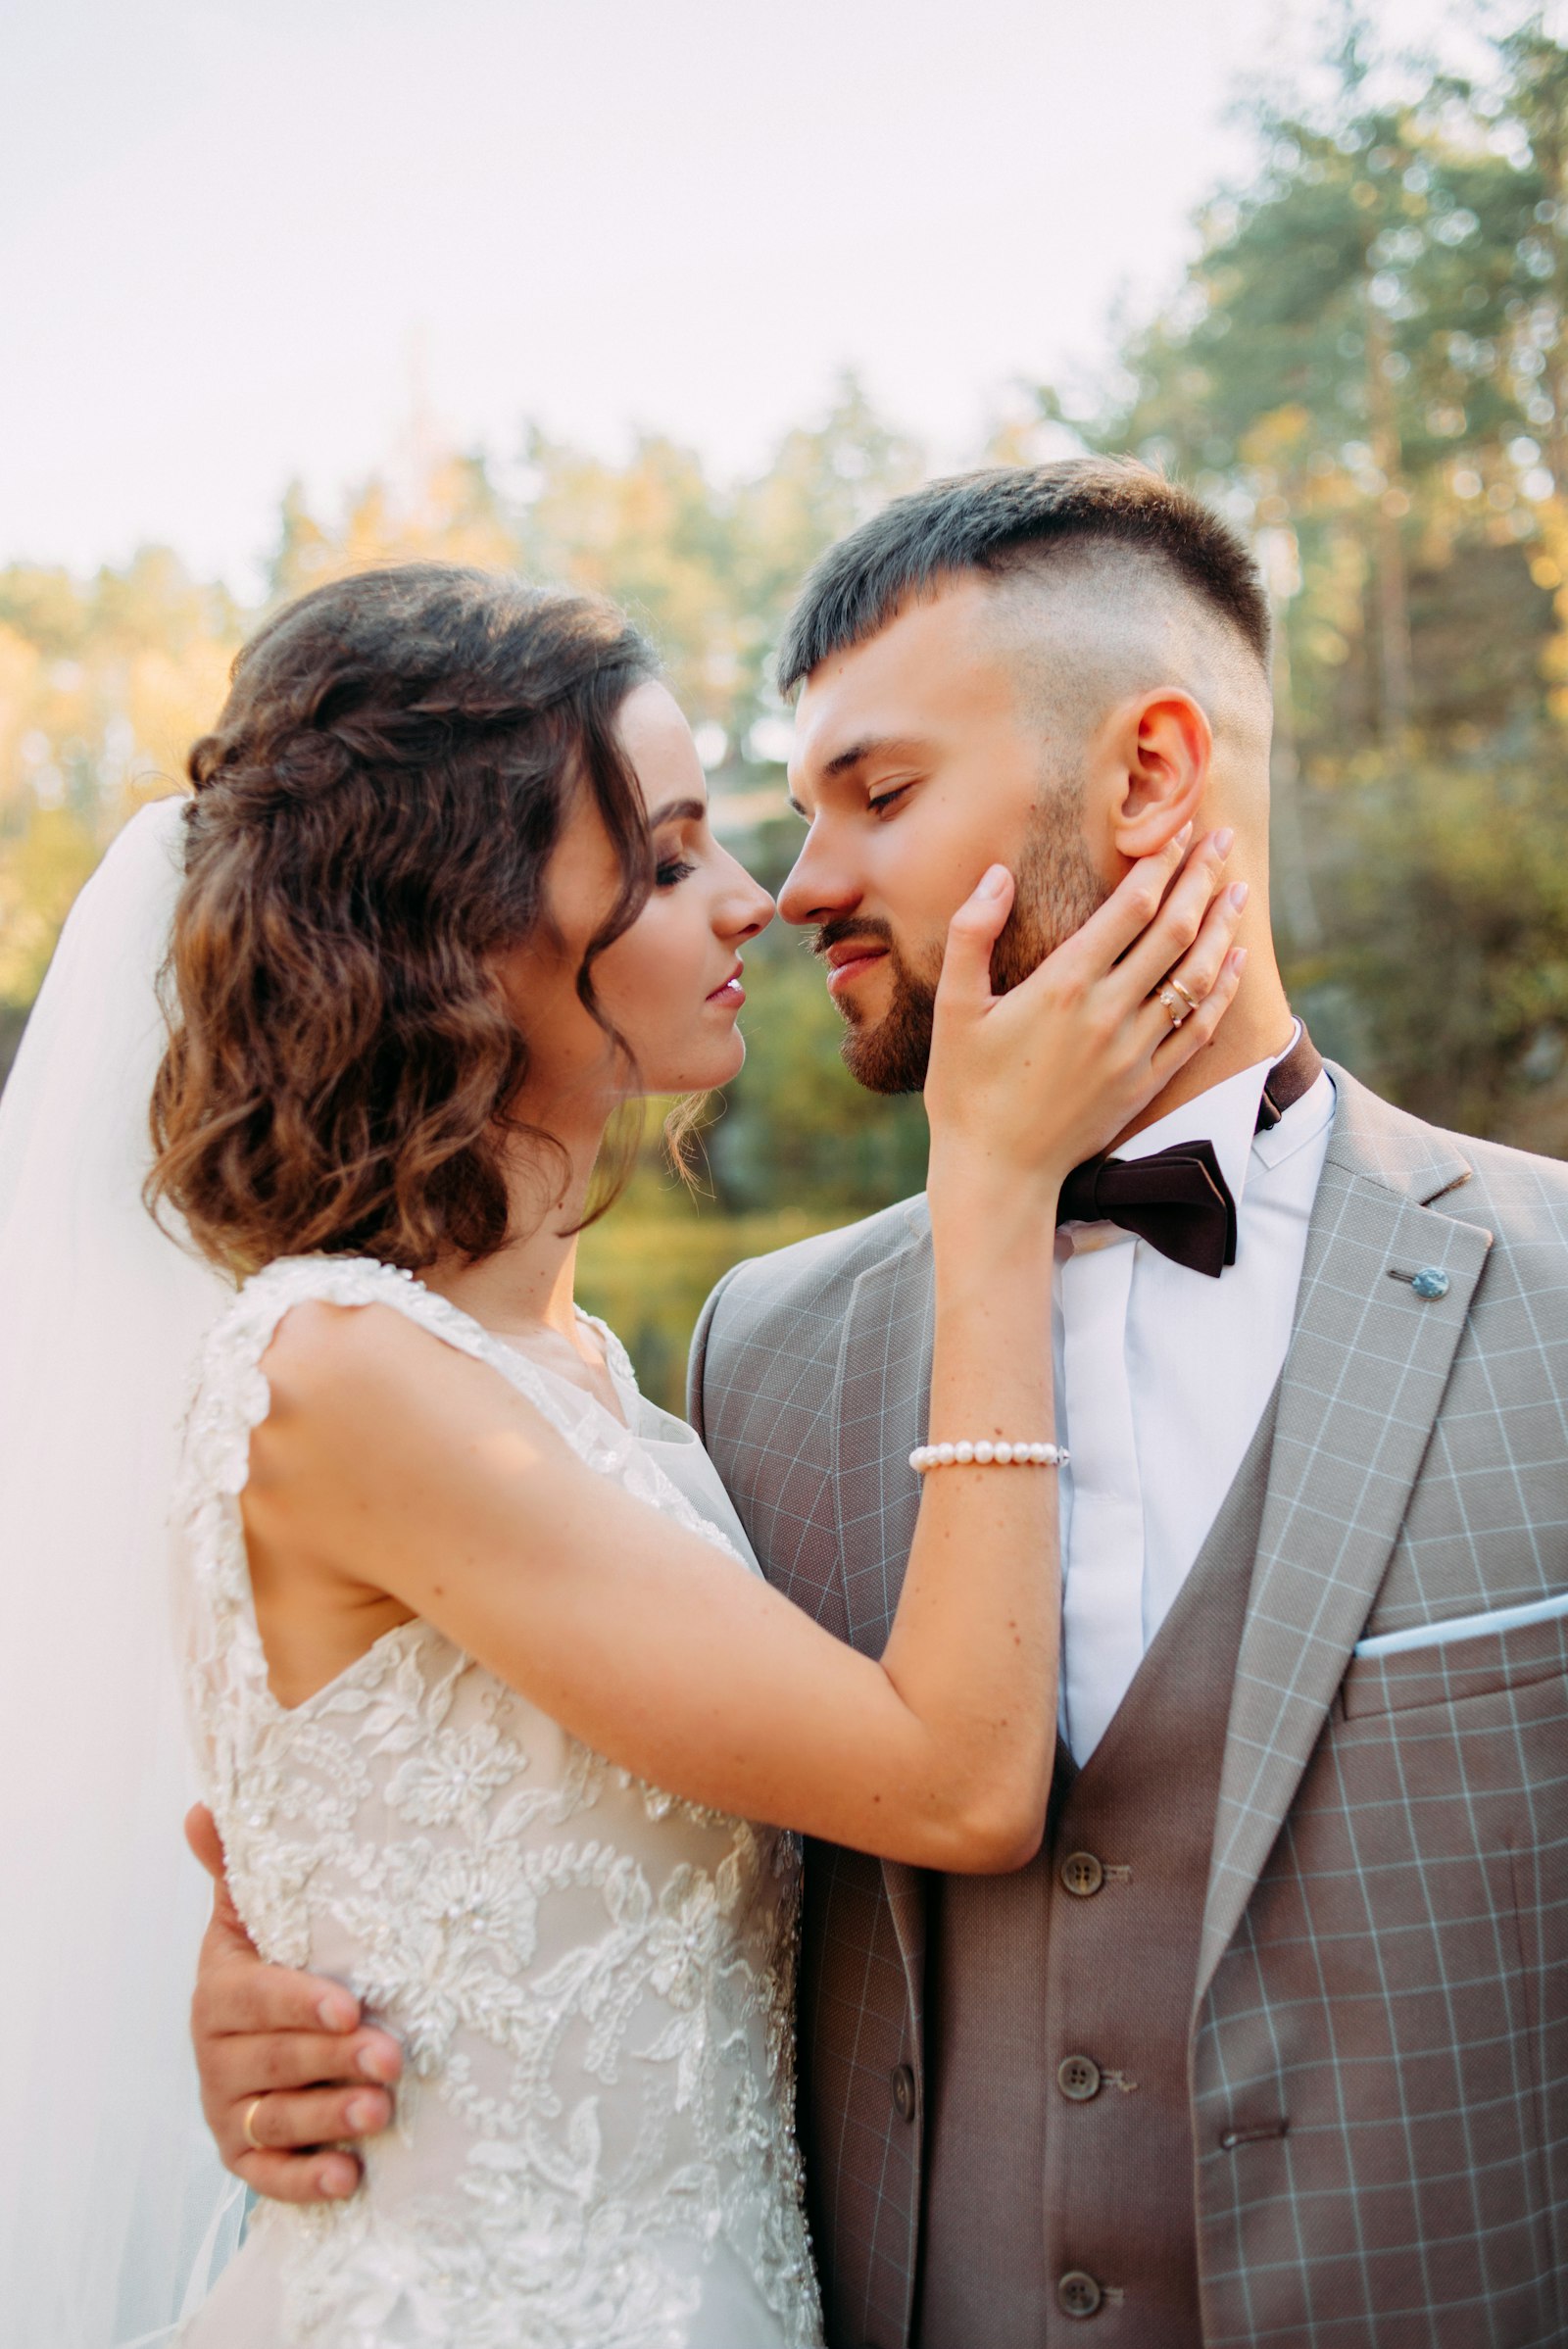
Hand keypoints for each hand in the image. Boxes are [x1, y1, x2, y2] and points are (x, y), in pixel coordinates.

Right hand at [185, 1804, 402, 2202]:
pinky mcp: (242, 2156)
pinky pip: (267, 2177)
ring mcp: (227, 2109)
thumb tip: (203, 1806)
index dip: (301, 2003)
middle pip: (275, 2062)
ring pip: (275, 2119)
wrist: (256, 2040)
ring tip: (379, 2112)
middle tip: (391, 2057)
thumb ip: (238, 1871)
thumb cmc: (272, 1966)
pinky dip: (305, 2181)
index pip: (258, 1998)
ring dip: (327, 2119)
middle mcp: (217, 2055)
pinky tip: (348, 2178)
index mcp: (221, 1992)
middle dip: (334, 2060)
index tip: (351, 2004)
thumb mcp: (254, 1919)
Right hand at [924, 826, 1244, 1209]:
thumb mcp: (953, 1009)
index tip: (1177, 828)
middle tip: (1221, 837)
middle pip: (1174, 929)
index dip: (1160, 862)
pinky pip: (1199, 1027)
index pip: (1130, 907)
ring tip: (1238, 884)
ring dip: (1221, 923)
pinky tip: (1233, 958)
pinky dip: (1222, 987)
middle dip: (1201, 876)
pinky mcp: (1147, 1081)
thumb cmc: (966, 1089)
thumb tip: (996, 875)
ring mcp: (1135, 1049)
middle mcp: (1109, 1012)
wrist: (997, 1171)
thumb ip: (971, 935)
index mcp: (1063, 984)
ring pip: (1195, 974)